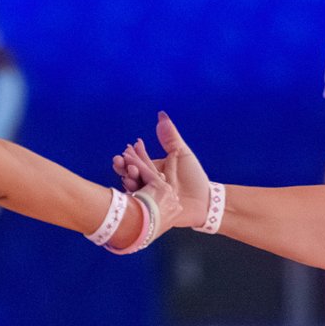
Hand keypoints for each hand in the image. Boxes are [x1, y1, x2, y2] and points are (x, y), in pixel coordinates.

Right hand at [113, 112, 211, 231]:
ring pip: (136, 188)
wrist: (205, 201)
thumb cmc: (194, 178)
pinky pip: (143, 203)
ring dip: (129, 179)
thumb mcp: (181, 154)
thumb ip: (170, 137)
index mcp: (152, 171)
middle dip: (124, 167)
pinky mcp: (152, 212)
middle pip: (133, 174)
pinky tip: (133, 189)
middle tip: (119, 160)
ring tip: (128, 172)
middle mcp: (148, 184)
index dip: (132, 156)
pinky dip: (137, 196)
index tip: (126, 148)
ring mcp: (149, 198)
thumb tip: (161, 114)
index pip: (139, 161)